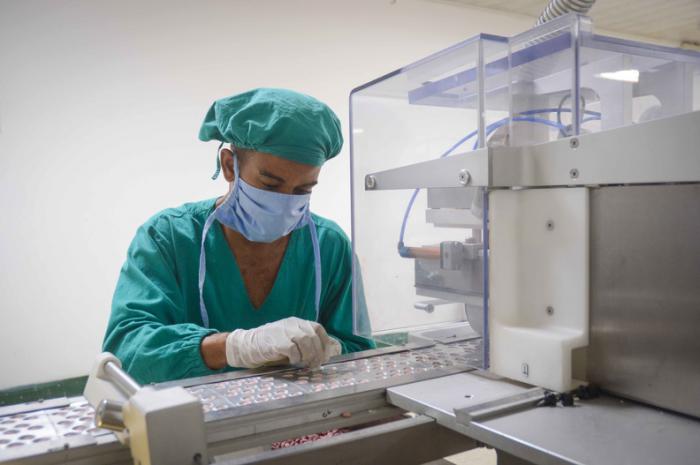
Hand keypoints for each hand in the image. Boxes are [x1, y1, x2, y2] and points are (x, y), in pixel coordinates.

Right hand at [225, 317, 340, 368]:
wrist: (247, 345)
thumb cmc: (270, 346)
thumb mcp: (289, 339)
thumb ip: (303, 343)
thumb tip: (321, 355)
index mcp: (296, 322)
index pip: (318, 328)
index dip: (324, 343)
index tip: (325, 356)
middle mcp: (292, 324)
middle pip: (313, 336)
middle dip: (318, 353)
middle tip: (315, 365)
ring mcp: (284, 331)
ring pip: (306, 342)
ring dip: (308, 356)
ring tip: (304, 364)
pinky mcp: (277, 342)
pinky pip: (294, 350)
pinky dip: (296, 358)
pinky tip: (292, 361)